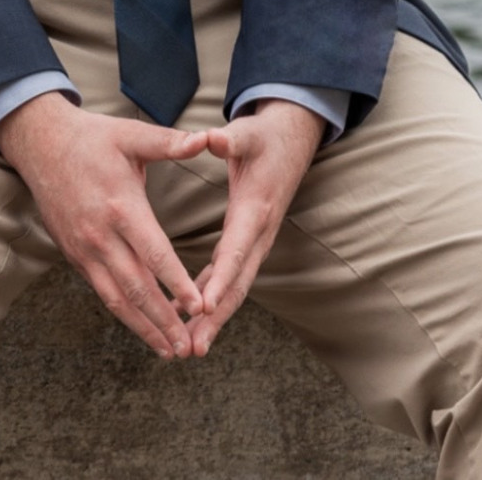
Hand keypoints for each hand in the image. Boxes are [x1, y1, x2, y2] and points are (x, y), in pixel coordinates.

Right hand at [0, 92, 208, 359]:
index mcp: (121, 206)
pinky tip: (140, 326)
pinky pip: (101, 290)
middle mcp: (101, 235)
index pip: (154, 253)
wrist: (41, 145)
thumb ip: (169, 142)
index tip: (198, 307)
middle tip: (187, 346)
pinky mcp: (75, 255)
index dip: (177, 283)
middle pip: (136, 287)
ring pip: (117, 298)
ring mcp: (85, 249)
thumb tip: (205, 139)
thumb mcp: (131, 135)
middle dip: (163, 320)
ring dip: (143, 327)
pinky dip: (123, 313)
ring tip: (168, 350)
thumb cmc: (92, 138)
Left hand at [186, 99, 324, 356]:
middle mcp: (259, 233)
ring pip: (235, 286)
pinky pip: (230, 275)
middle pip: (237, 283)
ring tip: (190, 346)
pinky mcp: (249, 240)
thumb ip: (228, 139)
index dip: (220, 279)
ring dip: (214, 317)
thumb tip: (208, 137)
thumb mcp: (247, 133)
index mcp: (255, 209)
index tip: (203, 306)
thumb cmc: (265, 136)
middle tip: (193, 346)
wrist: (291, 138)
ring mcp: (256, 240)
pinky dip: (213, 296)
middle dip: (216, 317)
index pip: (236, 250)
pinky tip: (191, 315)